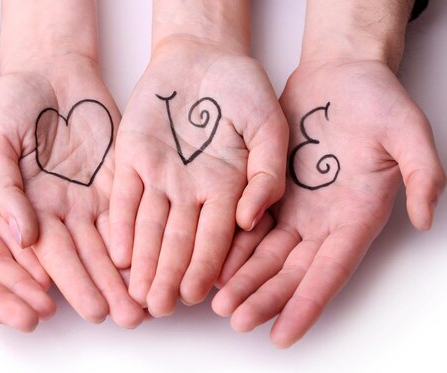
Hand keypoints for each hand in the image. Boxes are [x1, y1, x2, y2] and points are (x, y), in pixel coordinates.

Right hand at [0, 57, 144, 327]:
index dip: (65, 284)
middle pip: (85, 258)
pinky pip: (131, 213)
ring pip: (112, 243)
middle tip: (127, 319)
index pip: (48, 256)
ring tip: (146, 304)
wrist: (52, 71)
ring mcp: (91, 196)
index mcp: (28, 208)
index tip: (82, 311)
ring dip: (128, 275)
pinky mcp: (118, 178)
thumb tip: (23, 236)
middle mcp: (62, 210)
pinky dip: (143, 238)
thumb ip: (5, 187)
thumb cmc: (14, 102)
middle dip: (105, 290)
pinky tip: (157, 260)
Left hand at [109, 38, 287, 315]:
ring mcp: (159, 176)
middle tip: (158, 309)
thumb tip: (249, 218)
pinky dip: (122, 225)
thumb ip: (267, 171)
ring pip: (149, 227)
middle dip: (169, 276)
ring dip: (144, 261)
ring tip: (136, 295)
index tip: (197, 296)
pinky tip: (120, 254)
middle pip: (178, 241)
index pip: (215, 237)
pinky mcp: (132, 159)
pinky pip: (125, 197)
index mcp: (226, 187)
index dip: (206, 267)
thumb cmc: (240, 89)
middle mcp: (190, 190)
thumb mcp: (268, 124)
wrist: (201, 56)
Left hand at [212, 60, 445, 346]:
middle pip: (291, 271)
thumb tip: (425, 217)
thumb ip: (421, 173)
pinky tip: (214, 264)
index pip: (330, 271)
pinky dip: (234, 248)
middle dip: (265, 298)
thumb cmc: (376, 98)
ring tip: (218, 304)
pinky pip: (250, 227)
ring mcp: (296, 208)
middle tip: (236, 321)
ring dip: (244, 280)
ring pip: (266, 255)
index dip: (307, 304)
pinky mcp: (272, 191)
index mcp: (356, 216)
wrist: (339, 73)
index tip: (284, 335)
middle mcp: (324, 221)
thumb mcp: (407, 130)